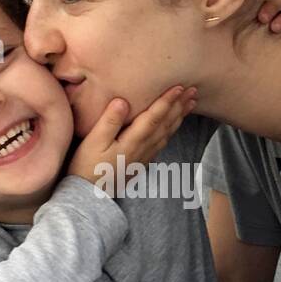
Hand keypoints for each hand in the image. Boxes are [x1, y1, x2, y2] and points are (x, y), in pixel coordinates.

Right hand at [67, 85, 197, 189]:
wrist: (88, 195)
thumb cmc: (87, 166)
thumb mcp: (93, 142)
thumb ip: (109, 121)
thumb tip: (122, 101)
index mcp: (133, 141)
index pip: (154, 117)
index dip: (167, 101)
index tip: (179, 87)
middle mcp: (143, 148)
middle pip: (166, 124)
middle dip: (179, 106)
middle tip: (193, 91)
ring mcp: (144, 157)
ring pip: (167, 133)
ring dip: (179, 117)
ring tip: (190, 104)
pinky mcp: (141, 162)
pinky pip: (162, 143)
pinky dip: (172, 131)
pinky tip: (174, 125)